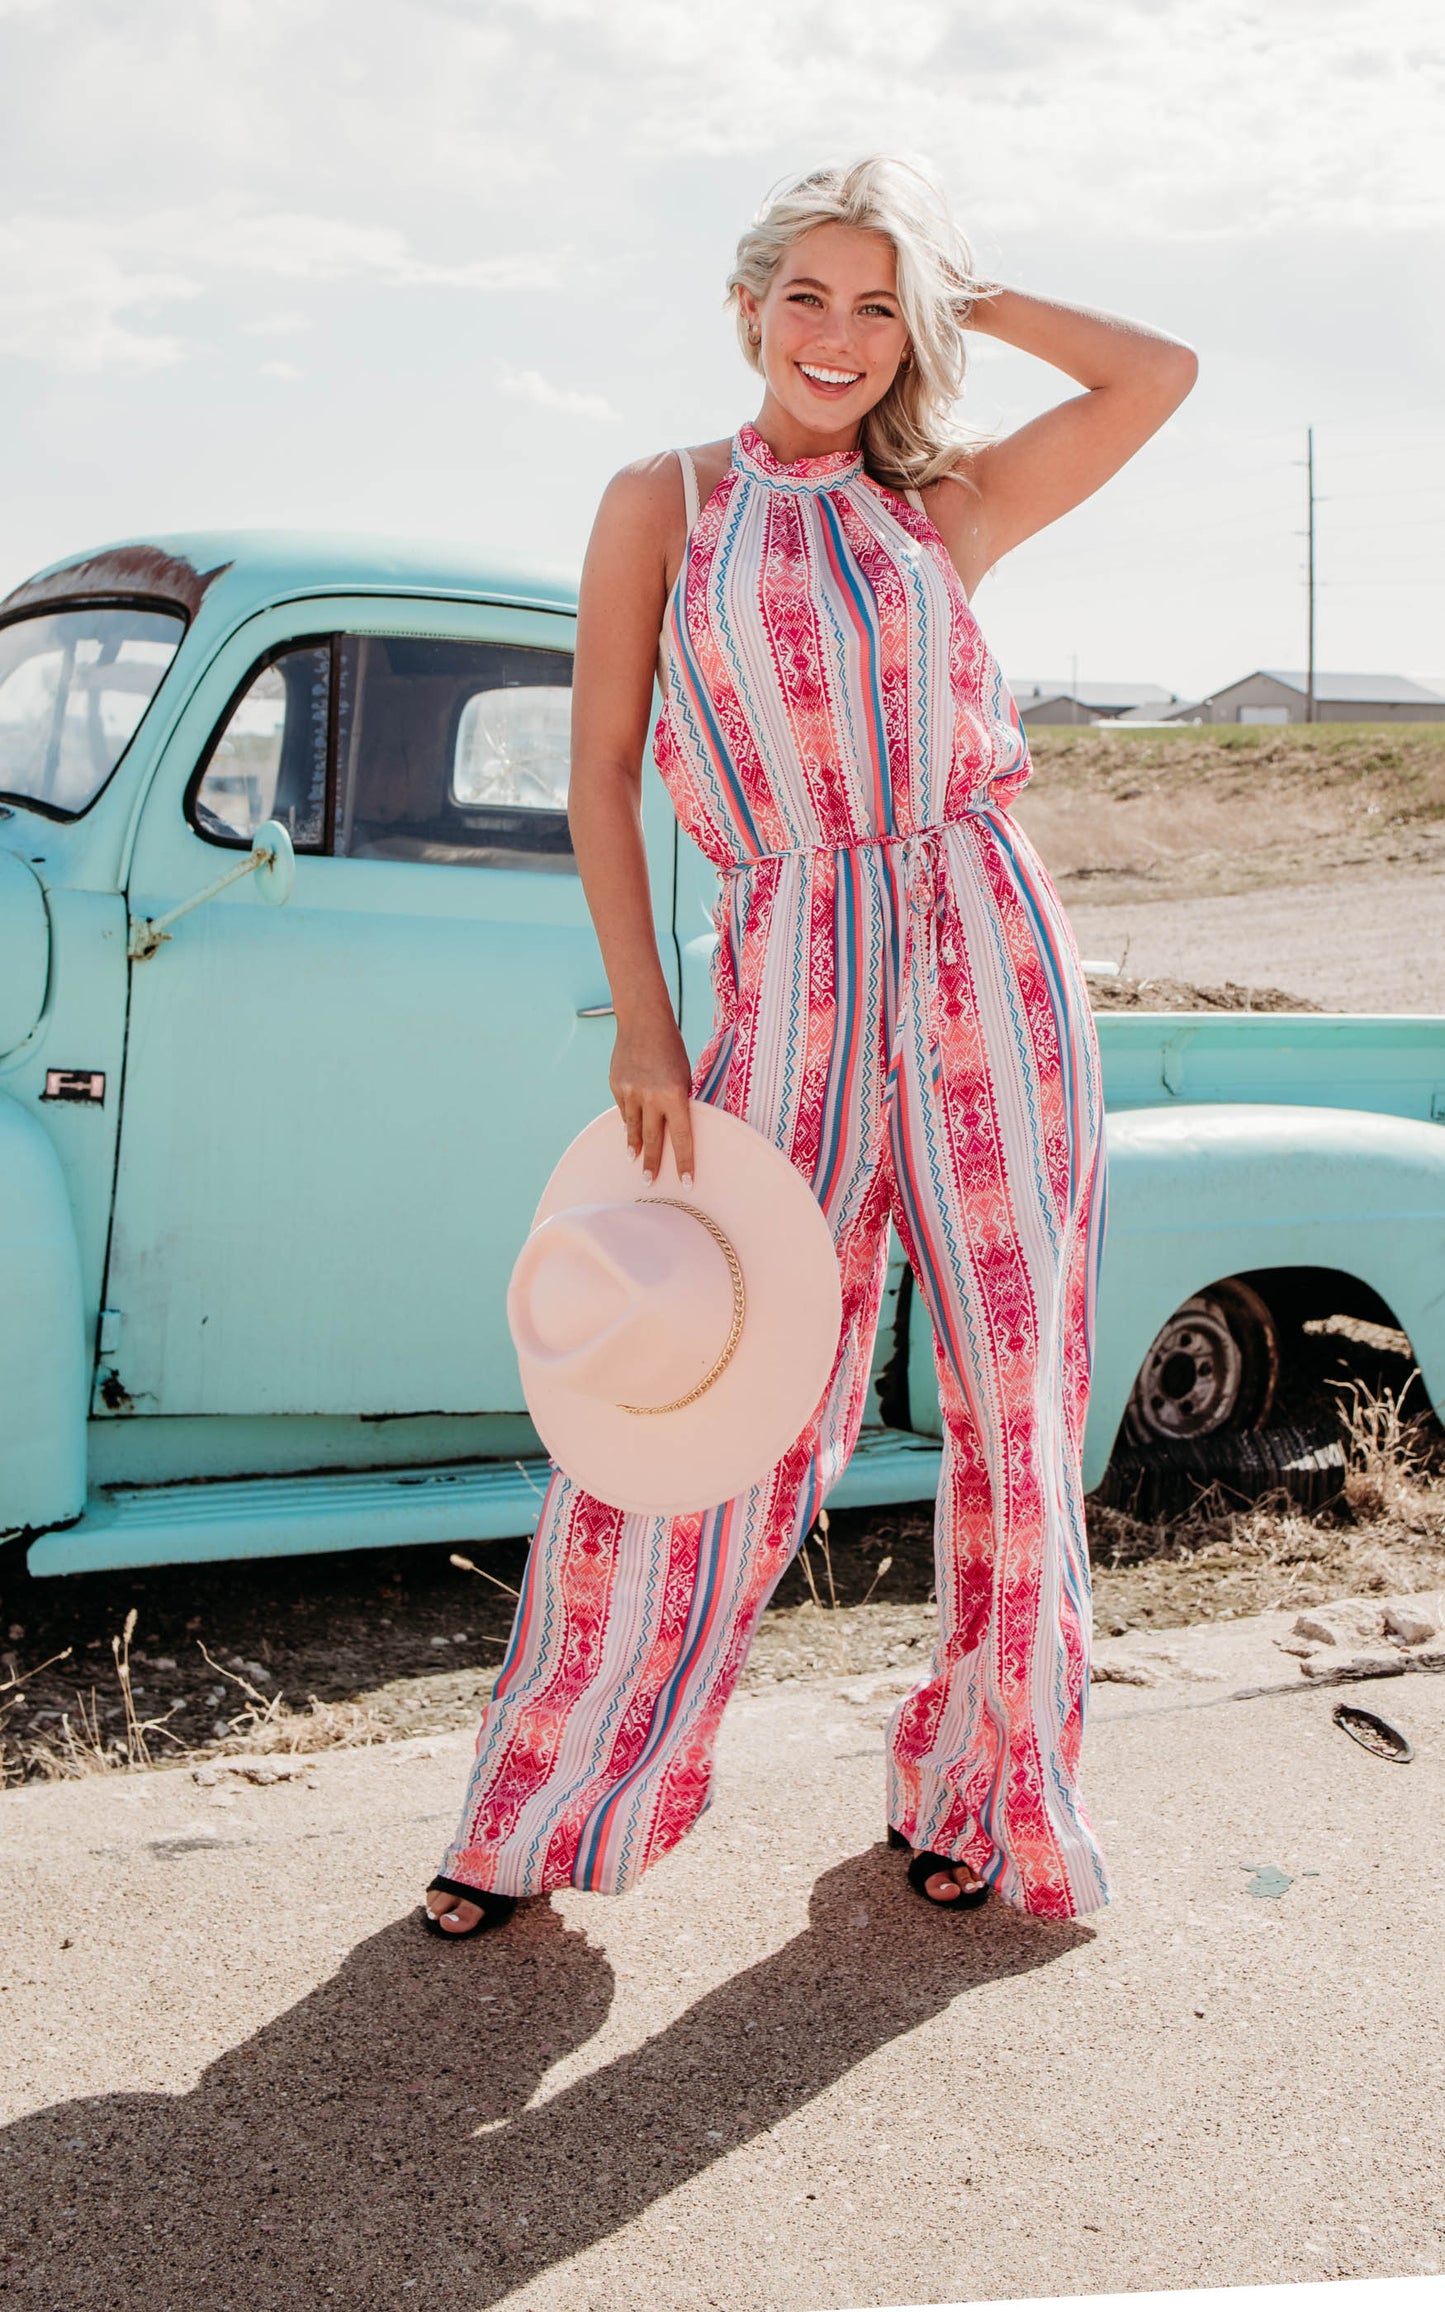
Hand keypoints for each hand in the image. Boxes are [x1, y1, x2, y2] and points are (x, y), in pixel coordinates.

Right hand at [610, 1016, 694, 1184]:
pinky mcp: (616, 1086)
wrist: (642, 1021)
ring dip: (634, 1146)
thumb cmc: (671, 1049)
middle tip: (649, 1183)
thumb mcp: (684, 1076)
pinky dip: (629, 1117)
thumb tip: (672, 1128)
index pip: (682, 1137)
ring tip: (634, 1160)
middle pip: (652, 1139)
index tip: (686, 1182)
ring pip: (633, 1127)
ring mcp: (630, 1092)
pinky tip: (630, 1125)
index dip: (684, 1162)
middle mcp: (651, 1097)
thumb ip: (678, 1102)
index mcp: (675, 1095)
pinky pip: (624, 1109)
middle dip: (652, 1163)